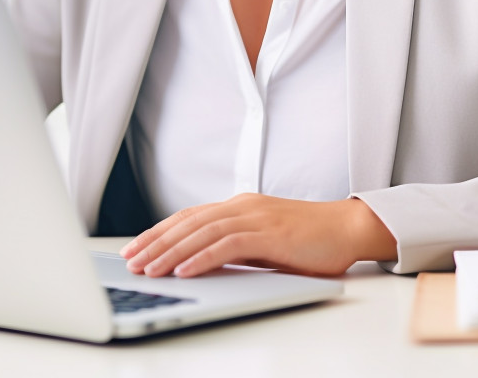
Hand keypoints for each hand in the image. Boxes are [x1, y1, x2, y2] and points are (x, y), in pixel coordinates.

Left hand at [120, 193, 396, 278]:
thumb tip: (201, 262)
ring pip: (202, 232)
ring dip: (171, 252)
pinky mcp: (269, 233)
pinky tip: (184, 271)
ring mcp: (256, 216)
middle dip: (155, 242)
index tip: (135, 247)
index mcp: (240, 206)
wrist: (347, 228)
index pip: (190, 217)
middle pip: (189, 222)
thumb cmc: (309, 239)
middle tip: (129, 260)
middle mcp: (243, 206)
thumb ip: (236, 245)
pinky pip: (227, 245)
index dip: (159, 231)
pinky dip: (202, 257)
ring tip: (148, 269)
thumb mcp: (264, 240)